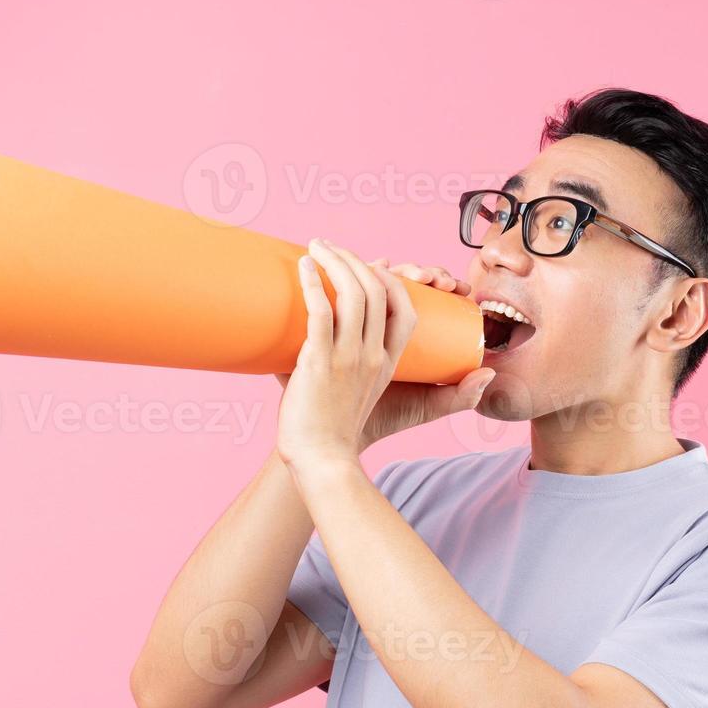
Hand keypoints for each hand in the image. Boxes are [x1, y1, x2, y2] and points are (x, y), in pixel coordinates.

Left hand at [274, 240, 494, 469]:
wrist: (322, 461)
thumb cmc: (334, 431)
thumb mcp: (361, 398)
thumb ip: (353, 370)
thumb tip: (332, 344)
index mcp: (387, 363)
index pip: (404, 309)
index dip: (390, 280)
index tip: (367, 266)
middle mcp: (372, 355)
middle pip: (377, 291)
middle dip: (353, 259)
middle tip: (328, 246)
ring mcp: (348, 358)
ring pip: (352, 293)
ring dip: (333, 261)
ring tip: (315, 247)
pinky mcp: (320, 363)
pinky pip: (321, 311)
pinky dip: (312, 283)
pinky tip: (303, 266)